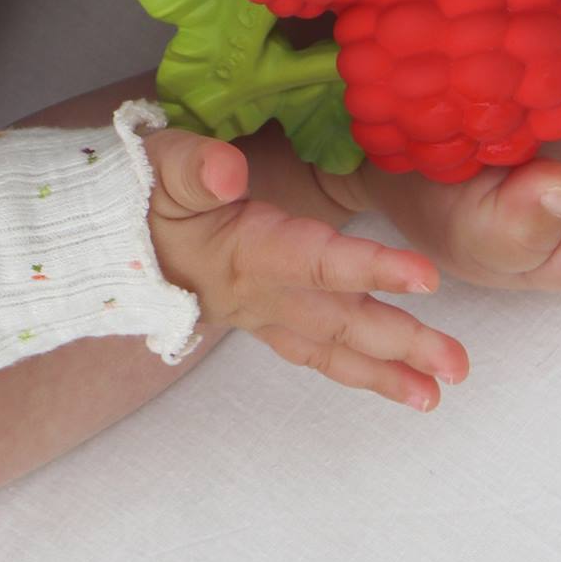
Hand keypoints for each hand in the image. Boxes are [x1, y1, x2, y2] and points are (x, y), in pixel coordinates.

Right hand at [143, 123, 466, 410]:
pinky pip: (316, 352)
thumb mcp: (155, 166)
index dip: (372, 268)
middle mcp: (259, 294)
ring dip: (386, 372)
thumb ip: (190, 166)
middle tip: (459, 367)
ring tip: (437, 395)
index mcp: (245, 253)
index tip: (429, 277)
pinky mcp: (261, 320)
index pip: (317, 262)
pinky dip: (357, 370)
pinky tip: (398, 384)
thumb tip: (227, 169)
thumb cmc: (135, 194)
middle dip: (400, 344)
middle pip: (338, 322)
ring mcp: (260, 314)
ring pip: (331, 348)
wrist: (101, 239)